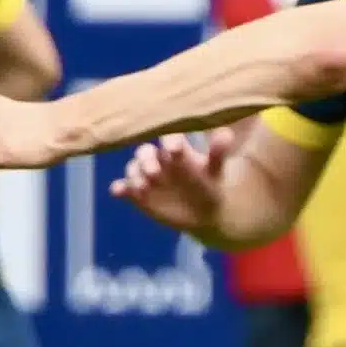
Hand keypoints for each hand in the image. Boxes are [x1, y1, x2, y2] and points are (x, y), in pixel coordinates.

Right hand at [110, 131, 232, 233]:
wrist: (204, 214)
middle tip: (154, 171)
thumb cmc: (209, 186)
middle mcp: (158, 159)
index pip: (168, 138)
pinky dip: (120, 188)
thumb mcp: (215, 171)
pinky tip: (119, 191)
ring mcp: (146, 175)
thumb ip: (217, 152)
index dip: (170, 141)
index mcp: (177, 149)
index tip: (176, 148)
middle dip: (146, 159)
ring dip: (135, 174)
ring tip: (143, 186)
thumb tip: (226, 132)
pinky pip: (125, 187)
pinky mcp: (138, 193)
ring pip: (133, 168)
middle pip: (145, 152)